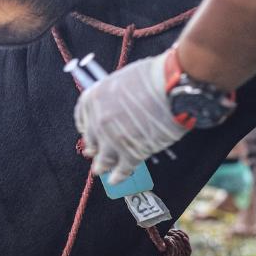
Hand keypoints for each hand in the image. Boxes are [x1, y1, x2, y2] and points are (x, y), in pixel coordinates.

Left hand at [74, 50, 189, 184]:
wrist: (172, 86)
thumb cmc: (153, 76)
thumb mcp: (123, 80)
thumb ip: (114, 97)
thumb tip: (117, 107)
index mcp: (93, 98)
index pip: (83, 120)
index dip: (88, 130)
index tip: (90, 136)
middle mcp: (98, 120)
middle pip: (92, 142)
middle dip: (95, 149)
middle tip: (96, 155)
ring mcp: (112, 139)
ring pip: (103, 160)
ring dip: (102, 167)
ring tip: (102, 171)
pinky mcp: (130, 153)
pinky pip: (121, 169)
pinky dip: (119, 176)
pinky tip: (117, 179)